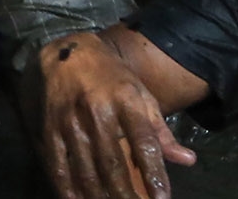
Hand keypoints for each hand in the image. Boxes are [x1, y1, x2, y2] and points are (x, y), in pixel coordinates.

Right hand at [38, 31, 196, 198]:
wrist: (68, 53)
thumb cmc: (112, 79)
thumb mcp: (141, 95)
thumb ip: (161, 131)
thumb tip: (187, 160)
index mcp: (125, 101)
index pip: (144, 141)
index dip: (154, 172)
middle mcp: (97, 111)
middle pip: (113, 162)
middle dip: (125, 194)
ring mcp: (70, 120)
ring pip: (85, 168)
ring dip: (98, 196)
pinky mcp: (50, 127)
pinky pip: (58, 163)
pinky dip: (66, 187)